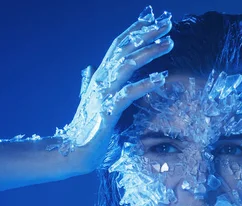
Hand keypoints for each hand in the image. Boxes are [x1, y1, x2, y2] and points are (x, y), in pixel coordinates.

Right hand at [54, 6, 173, 172]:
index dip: (135, 31)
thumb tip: (89, 69)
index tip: (153, 19)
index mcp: (99, 77)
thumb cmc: (85, 129)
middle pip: (124, 49)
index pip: (117, 46)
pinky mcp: (108, 112)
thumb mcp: (90, 101)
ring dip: (149, 52)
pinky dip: (145, 84)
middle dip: (147, 34)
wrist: (72, 151)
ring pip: (127, 65)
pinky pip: (128, 94)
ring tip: (169, 43)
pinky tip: (161, 77)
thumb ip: (91, 83)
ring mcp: (103, 94)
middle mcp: (101, 80)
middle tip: (168, 24)